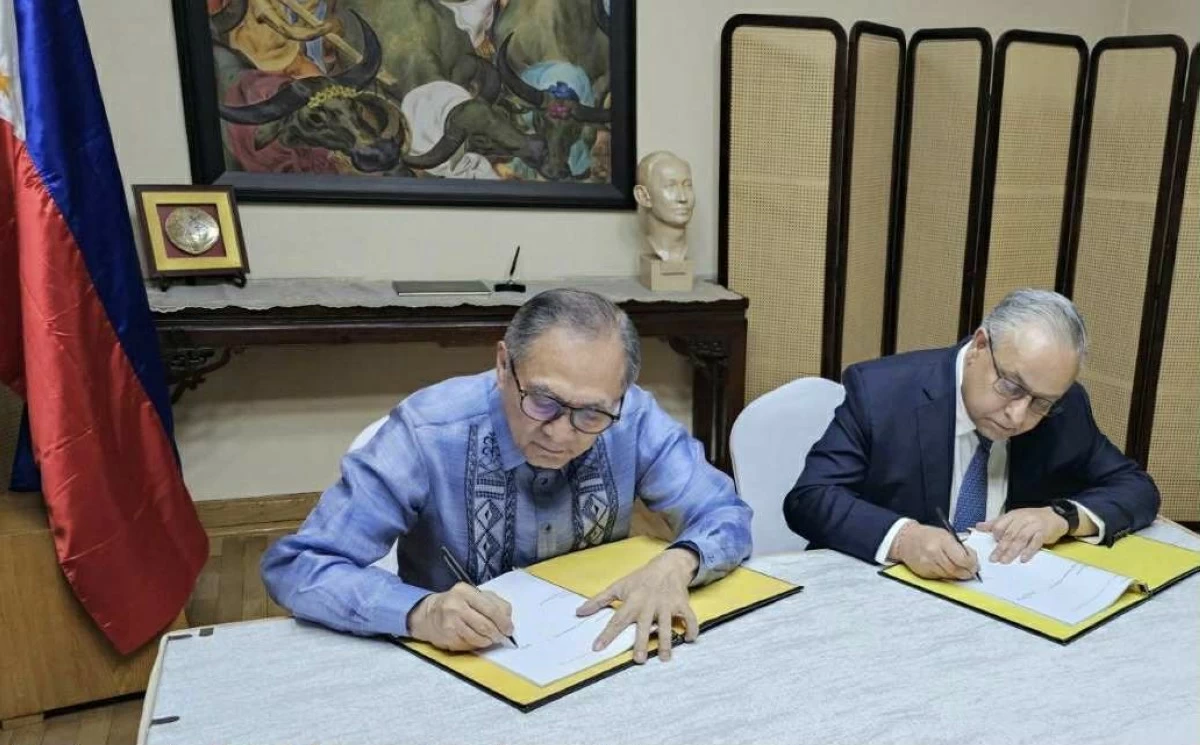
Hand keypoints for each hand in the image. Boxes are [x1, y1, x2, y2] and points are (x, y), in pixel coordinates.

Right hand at [407, 583, 512, 651]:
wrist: (428, 615)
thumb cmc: (456, 603)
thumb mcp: (473, 596)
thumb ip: (492, 602)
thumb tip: (508, 618)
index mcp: (465, 591)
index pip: (491, 608)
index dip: (503, 621)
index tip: (509, 629)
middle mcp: (456, 605)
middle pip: (486, 624)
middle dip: (498, 633)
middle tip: (502, 637)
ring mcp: (450, 622)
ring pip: (479, 637)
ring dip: (489, 640)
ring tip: (490, 638)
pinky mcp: (447, 637)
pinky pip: (469, 644)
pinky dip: (478, 644)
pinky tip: (477, 640)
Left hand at [576, 548, 699, 662]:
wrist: (668, 565)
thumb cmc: (640, 579)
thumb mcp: (618, 587)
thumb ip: (599, 601)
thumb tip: (578, 612)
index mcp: (632, 601)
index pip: (617, 619)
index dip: (607, 634)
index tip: (597, 648)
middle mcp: (649, 604)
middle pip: (644, 626)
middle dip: (641, 643)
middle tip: (638, 660)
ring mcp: (666, 605)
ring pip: (666, 626)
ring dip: (666, 643)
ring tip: (664, 658)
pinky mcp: (682, 604)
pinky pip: (689, 618)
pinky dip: (692, 629)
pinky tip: (690, 640)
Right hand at [890, 522, 978, 579]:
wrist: (905, 540)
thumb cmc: (927, 536)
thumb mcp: (945, 535)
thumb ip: (960, 547)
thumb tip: (972, 560)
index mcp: (942, 541)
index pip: (962, 559)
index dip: (972, 563)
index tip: (974, 563)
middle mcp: (934, 553)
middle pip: (957, 570)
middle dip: (967, 572)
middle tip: (971, 570)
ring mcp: (928, 565)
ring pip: (950, 576)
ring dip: (957, 574)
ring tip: (958, 568)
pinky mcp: (924, 573)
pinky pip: (941, 577)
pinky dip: (947, 575)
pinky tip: (946, 568)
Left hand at [978, 507, 1067, 563]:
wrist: (1055, 516)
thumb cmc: (1031, 518)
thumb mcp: (1013, 518)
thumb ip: (996, 523)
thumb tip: (978, 526)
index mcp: (1013, 515)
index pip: (1000, 525)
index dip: (995, 535)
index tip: (991, 546)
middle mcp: (1022, 519)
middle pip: (1009, 534)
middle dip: (1001, 548)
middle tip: (994, 559)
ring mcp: (1034, 526)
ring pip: (1020, 539)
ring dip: (1012, 551)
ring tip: (1005, 561)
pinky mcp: (1044, 533)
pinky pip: (1035, 542)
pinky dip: (1029, 551)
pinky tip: (1023, 559)